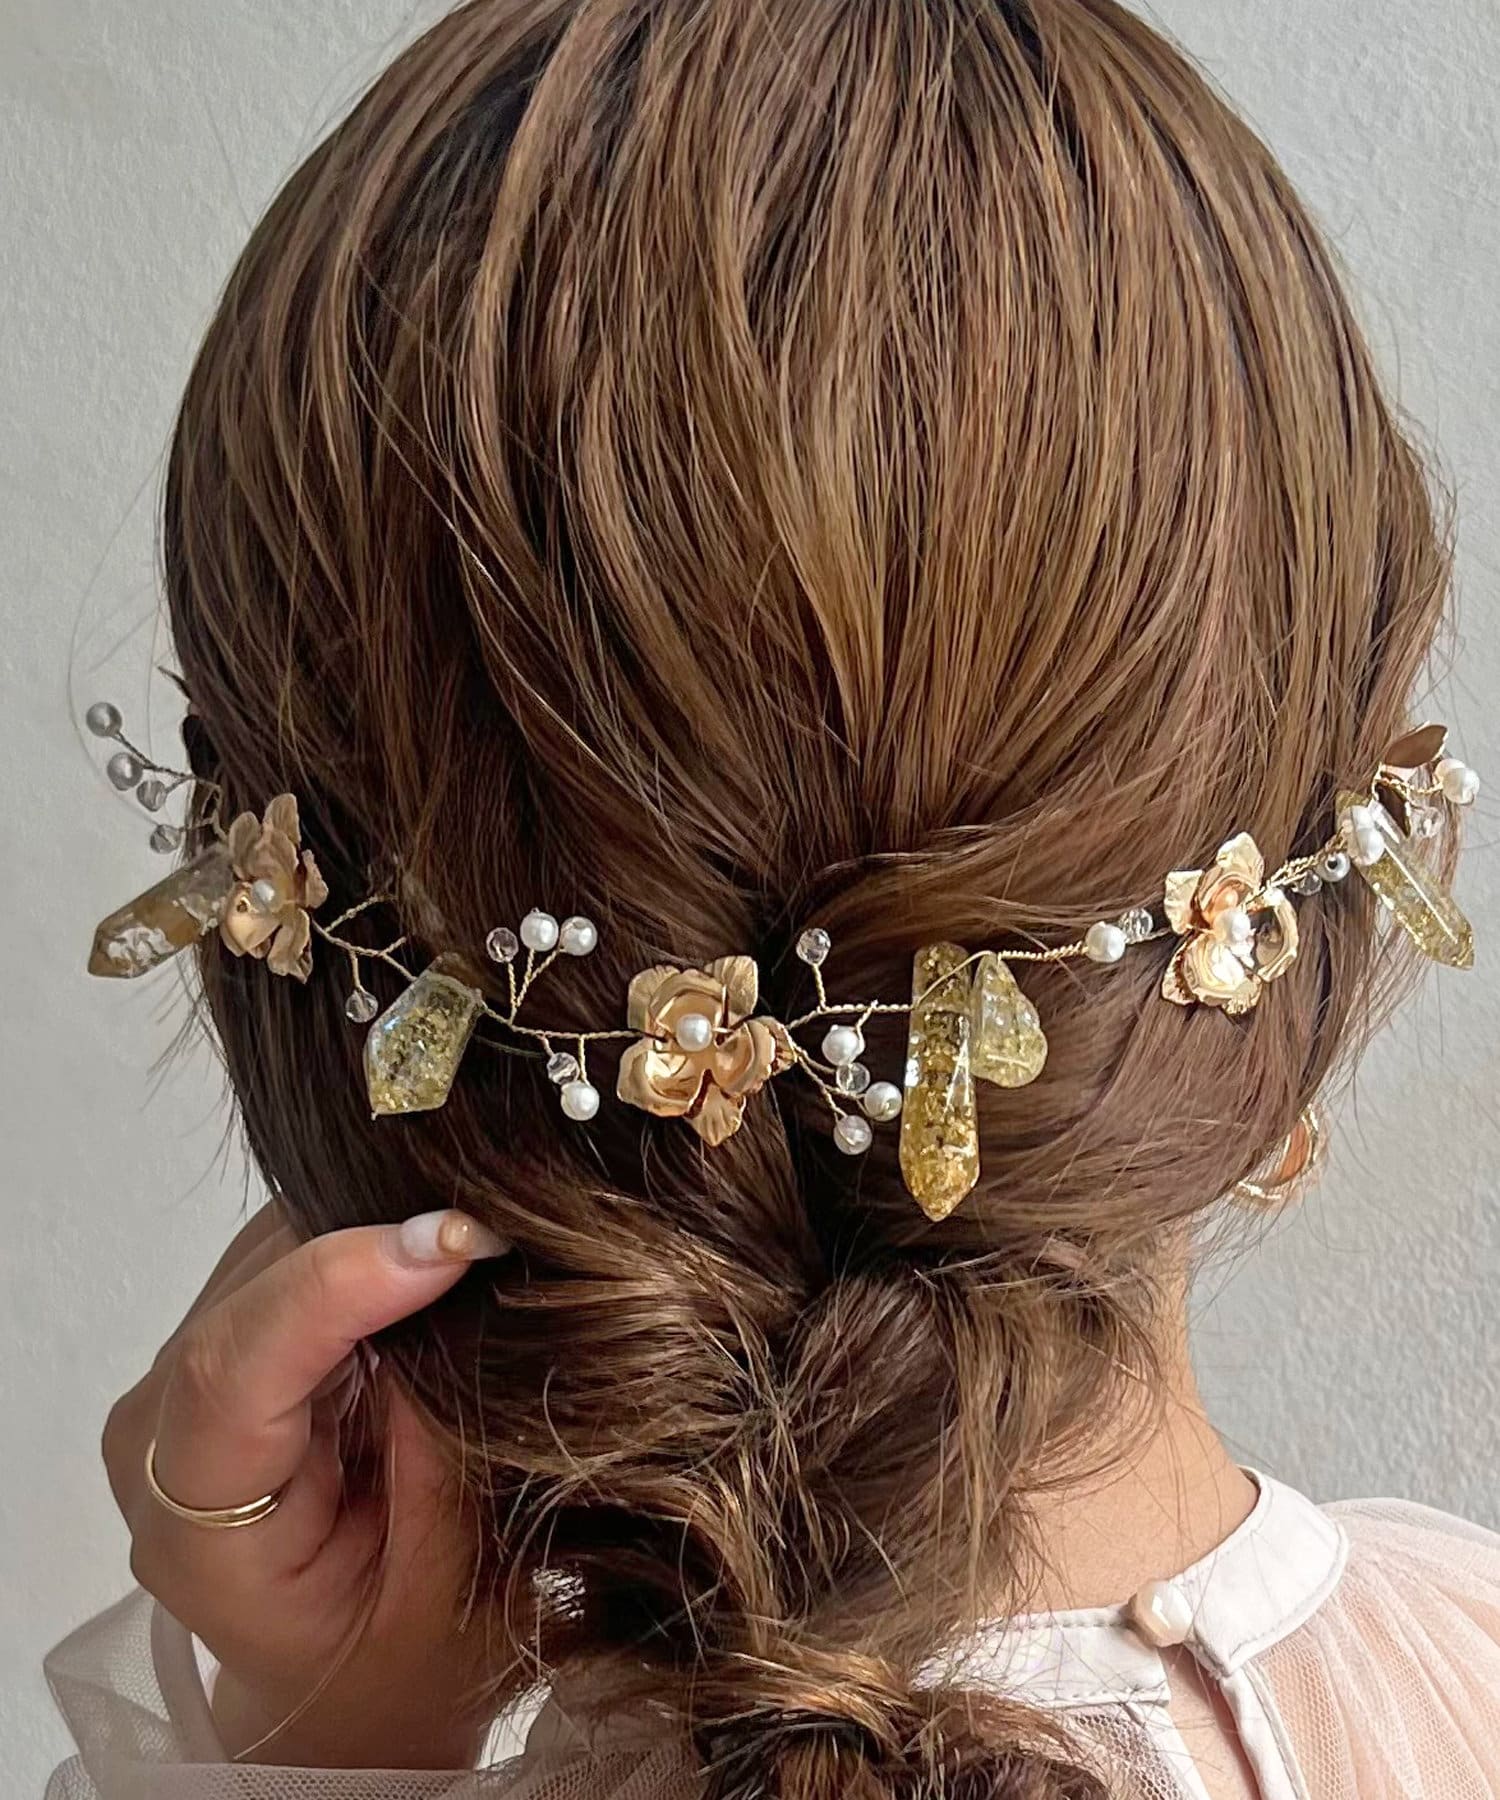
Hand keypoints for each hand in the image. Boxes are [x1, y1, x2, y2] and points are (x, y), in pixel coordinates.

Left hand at [102, 1203, 506, 1769]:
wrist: (352, 1685)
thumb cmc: (408, 1661)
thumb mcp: (455, 1584)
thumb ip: (447, 1441)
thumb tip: (461, 1283)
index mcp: (195, 1538)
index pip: (233, 1372)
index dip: (336, 1286)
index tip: (457, 1242)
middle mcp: (155, 1443)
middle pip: (255, 1288)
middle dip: (380, 1243)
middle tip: (505, 1241)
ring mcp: (176, 1385)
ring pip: (272, 1247)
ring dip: (378, 1237)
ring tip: (474, 1267)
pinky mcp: (219, 1341)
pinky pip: (288, 1250)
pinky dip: (367, 1248)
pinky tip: (427, 1274)